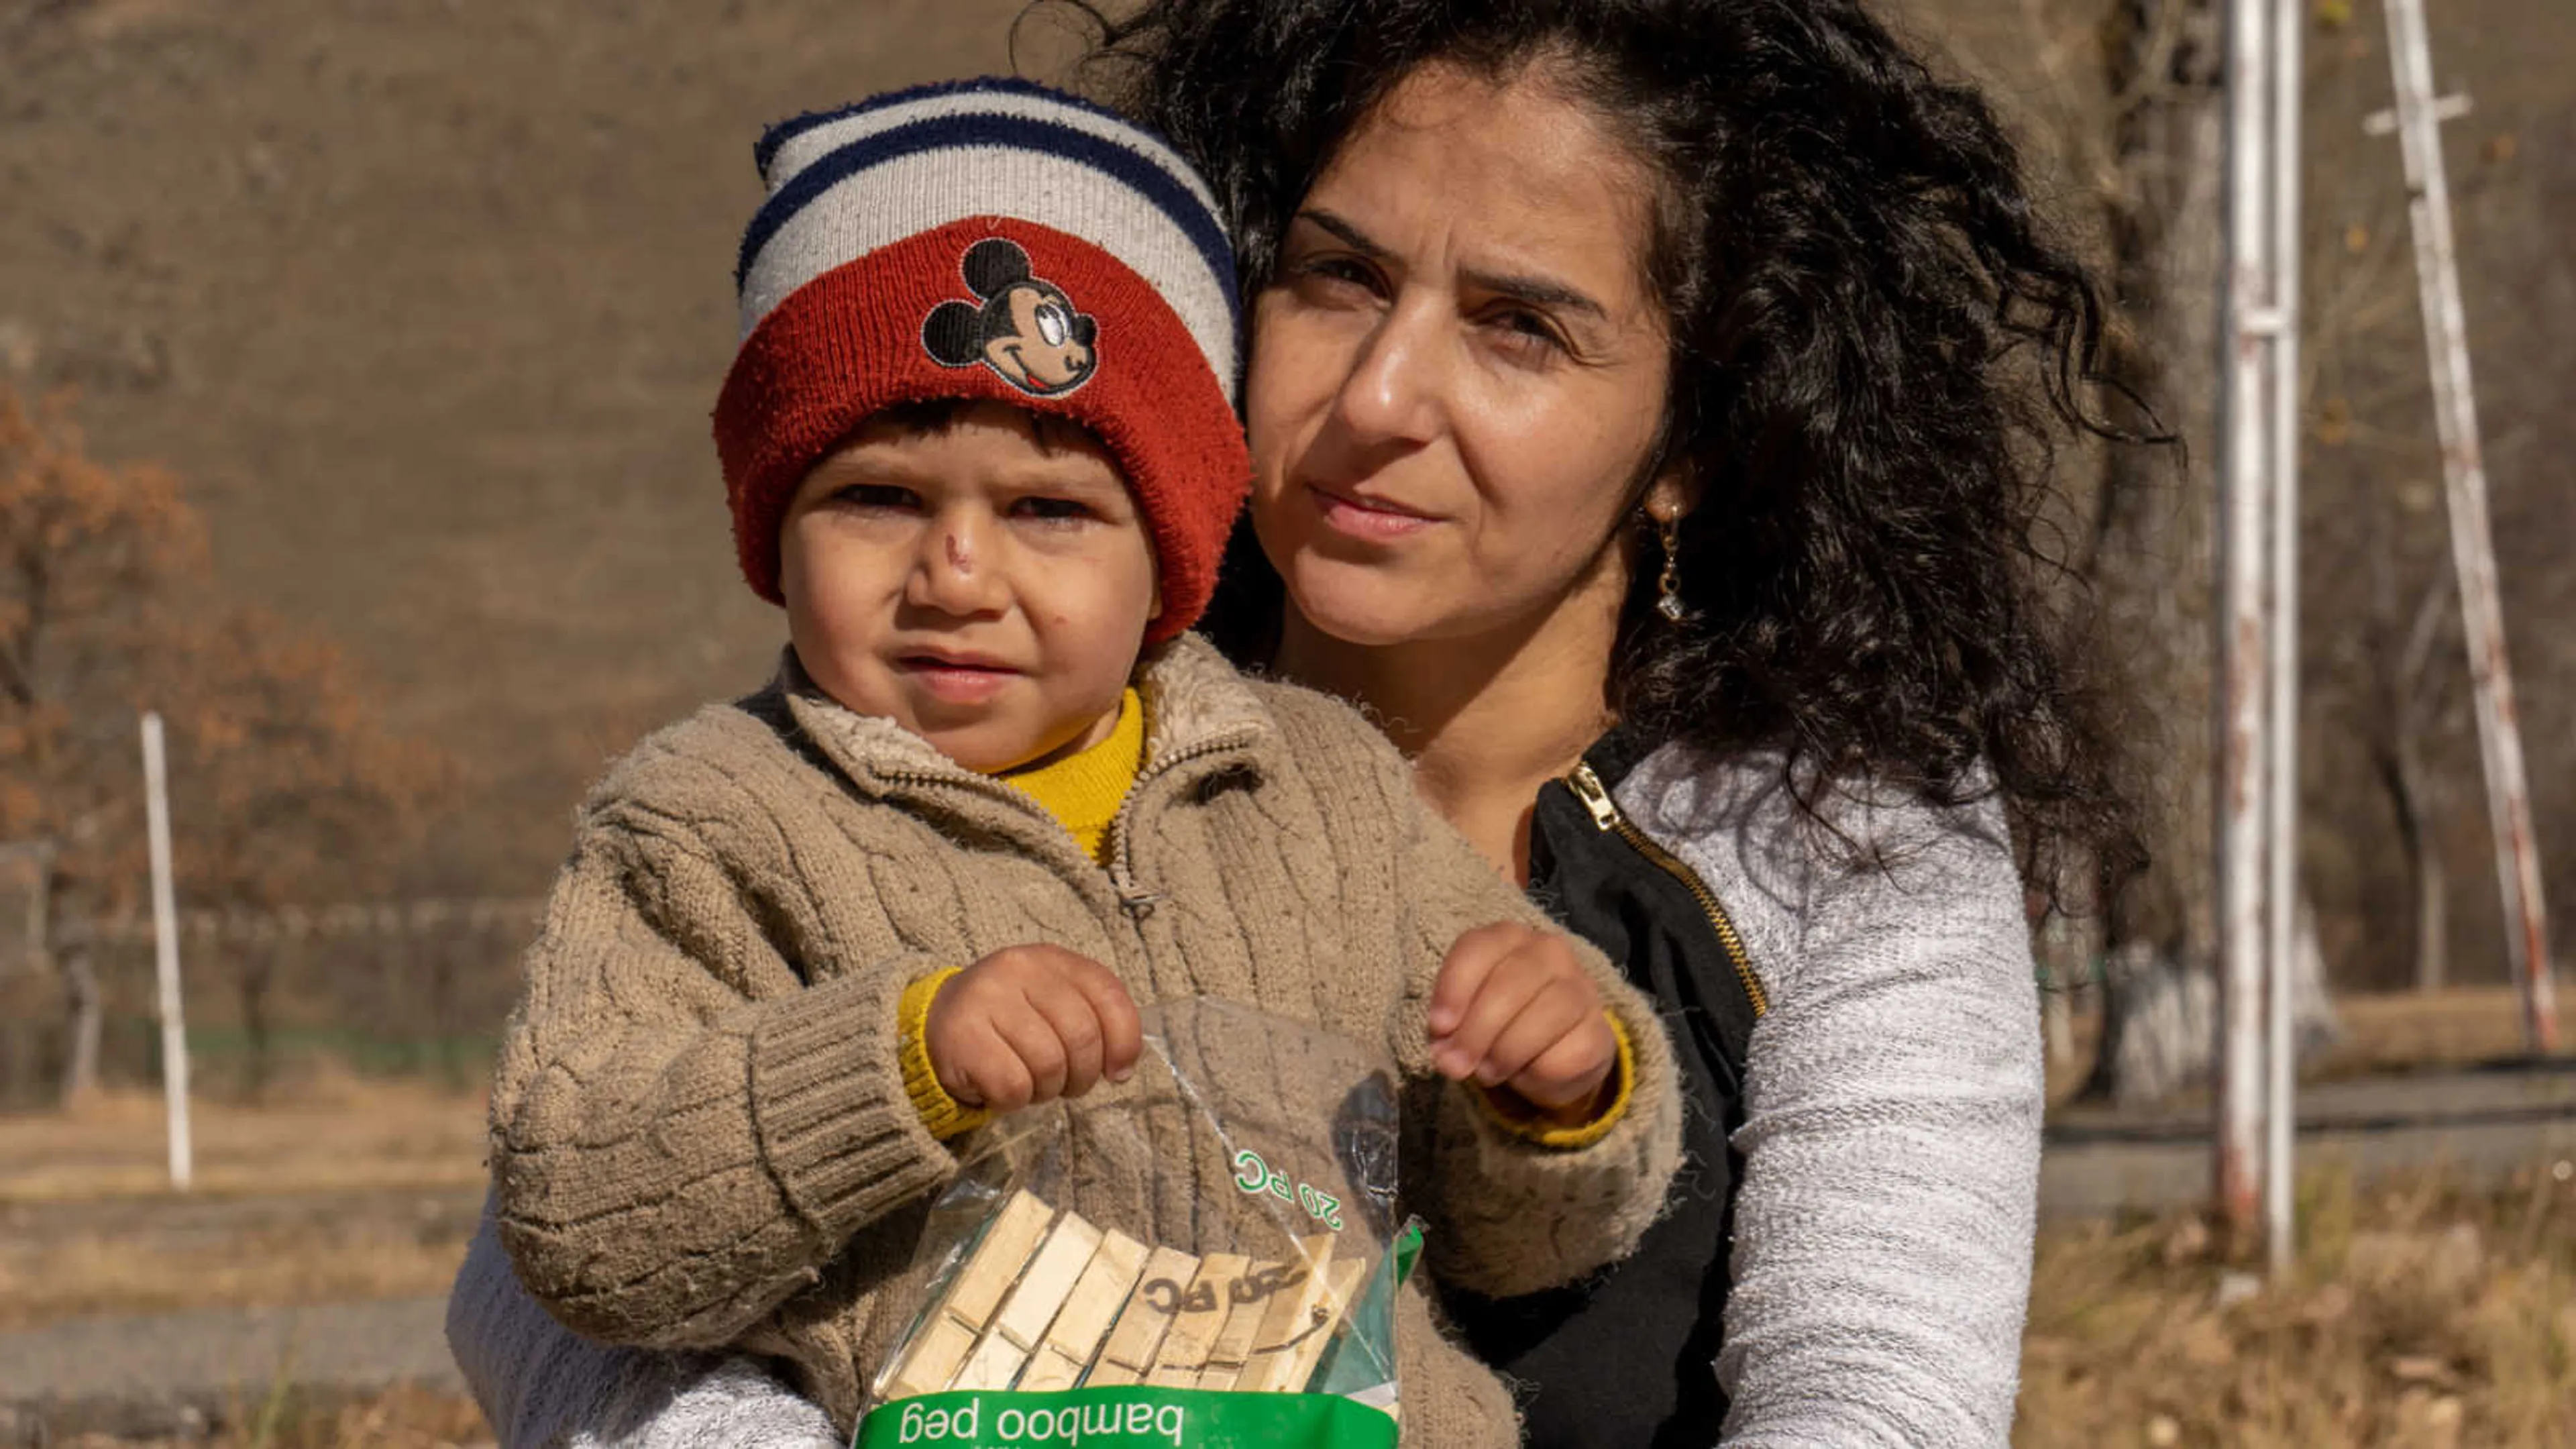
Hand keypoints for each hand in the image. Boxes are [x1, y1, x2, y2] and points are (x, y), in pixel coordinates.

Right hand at [924, 945, 1142, 1113]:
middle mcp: (1018, 969)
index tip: (1117, 1071)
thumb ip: (1094, 1022)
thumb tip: (1120, 1068)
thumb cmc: (1009, 1021)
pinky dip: (1015, 1101)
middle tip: (1067, 1085)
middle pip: (1082, 1035)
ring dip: (1047, 1090)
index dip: (1124, 1041)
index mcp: (1051, 959)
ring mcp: (986, 999)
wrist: (935, 1023)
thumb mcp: (1053, 1004)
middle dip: (1083, 1075)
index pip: (1108, 994)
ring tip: (1031, 1084)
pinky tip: (1002, 1090)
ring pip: (1049, 1065)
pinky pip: (1013, 1086)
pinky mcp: (961, 1036)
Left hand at [1426, 922, 1618, 1124]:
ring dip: (1506, 1052)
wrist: (1553, 1051)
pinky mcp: (1599, 1030)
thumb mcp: (1464, 1016)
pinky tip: (1526, 1074)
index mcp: (1507, 938)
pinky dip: (1539, 1072)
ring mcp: (1581, 987)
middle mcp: (1548, 951)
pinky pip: (1569, 1052)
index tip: (1439, 1028)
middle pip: (1510, 984)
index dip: (1454, 989)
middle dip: (1476, 1031)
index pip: (1478, 949)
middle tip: (1455, 1065)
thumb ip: (1449, 1029)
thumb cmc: (1498, 1023)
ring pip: (1546, 1014)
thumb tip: (1446, 1054)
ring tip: (1487, 1073)